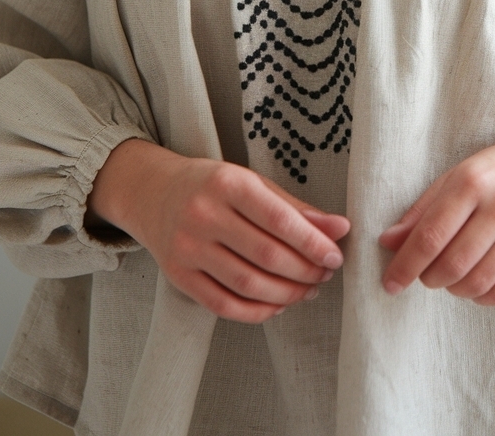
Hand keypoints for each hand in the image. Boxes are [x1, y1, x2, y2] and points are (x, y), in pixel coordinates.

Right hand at [87, 139, 349, 322]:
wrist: (153, 192)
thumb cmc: (213, 186)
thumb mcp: (253, 183)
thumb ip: (296, 208)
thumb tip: (341, 228)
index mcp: (227, 183)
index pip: (278, 219)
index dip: (312, 242)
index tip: (335, 256)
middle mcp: (203, 214)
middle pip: (266, 255)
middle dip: (304, 270)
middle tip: (325, 274)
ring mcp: (187, 248)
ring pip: (247, 284)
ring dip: (286, 294)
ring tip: (308, 290)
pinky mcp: (178, 276)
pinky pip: (224, 305)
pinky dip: (257, 312)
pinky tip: (277, 305)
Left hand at [379, 108, 494, 306]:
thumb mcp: (456, 176)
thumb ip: (422, 210)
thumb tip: (388, 243)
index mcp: (472, 181)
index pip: (431, 235)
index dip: (406, 265)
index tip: (390, 283)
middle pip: (454, 263)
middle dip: (429, 278)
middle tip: (424, 275)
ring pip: (479, 281)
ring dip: (454, 289)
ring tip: (448, 279)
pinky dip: (482, 297)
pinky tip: (474, 287)